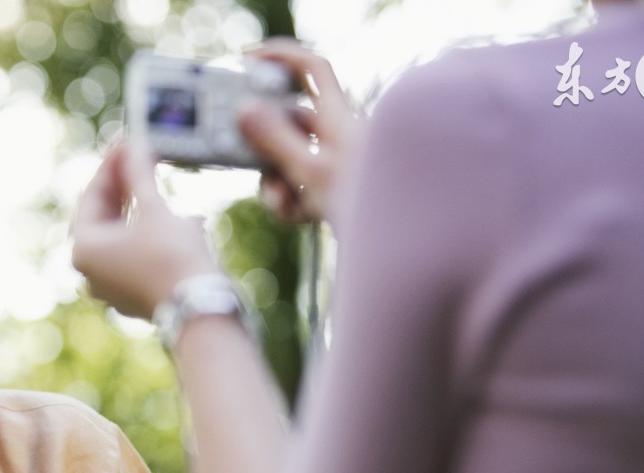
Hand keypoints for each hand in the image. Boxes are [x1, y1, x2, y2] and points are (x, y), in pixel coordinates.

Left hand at [71, 139, 221, 319]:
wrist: (200, 307)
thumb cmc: (171, 257)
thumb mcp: (153, 207)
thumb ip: (139, 173)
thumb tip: (134, 144)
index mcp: (83, 249)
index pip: (92, 196)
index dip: (111, 165)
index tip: (127, 142)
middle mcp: (90, 272)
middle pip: (106, 217)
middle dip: (128, 188)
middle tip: (142, 158)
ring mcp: (112, 287)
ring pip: (127, 237)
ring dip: (148, 212)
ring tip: (167, 190)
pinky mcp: (136, 296)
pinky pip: (141, 256)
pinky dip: (157, 237)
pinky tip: (185, 222)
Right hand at [239, 38, 360, 223]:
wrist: (399, 244)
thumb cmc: (368, 206)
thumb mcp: (312, 172)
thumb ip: (275, 140)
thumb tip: (245, 110)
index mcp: (337, 117)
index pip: (310, 69)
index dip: (281, 56)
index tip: (249, 61)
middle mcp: (336, 134)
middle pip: (287, 123)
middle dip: (264, 146)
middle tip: (244, 156)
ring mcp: (333, 162)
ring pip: (288, 160)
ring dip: (275, 184)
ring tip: (282, 203)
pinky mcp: (331, 189)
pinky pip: (299, 187)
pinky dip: (291, 203)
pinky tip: (297, 217)